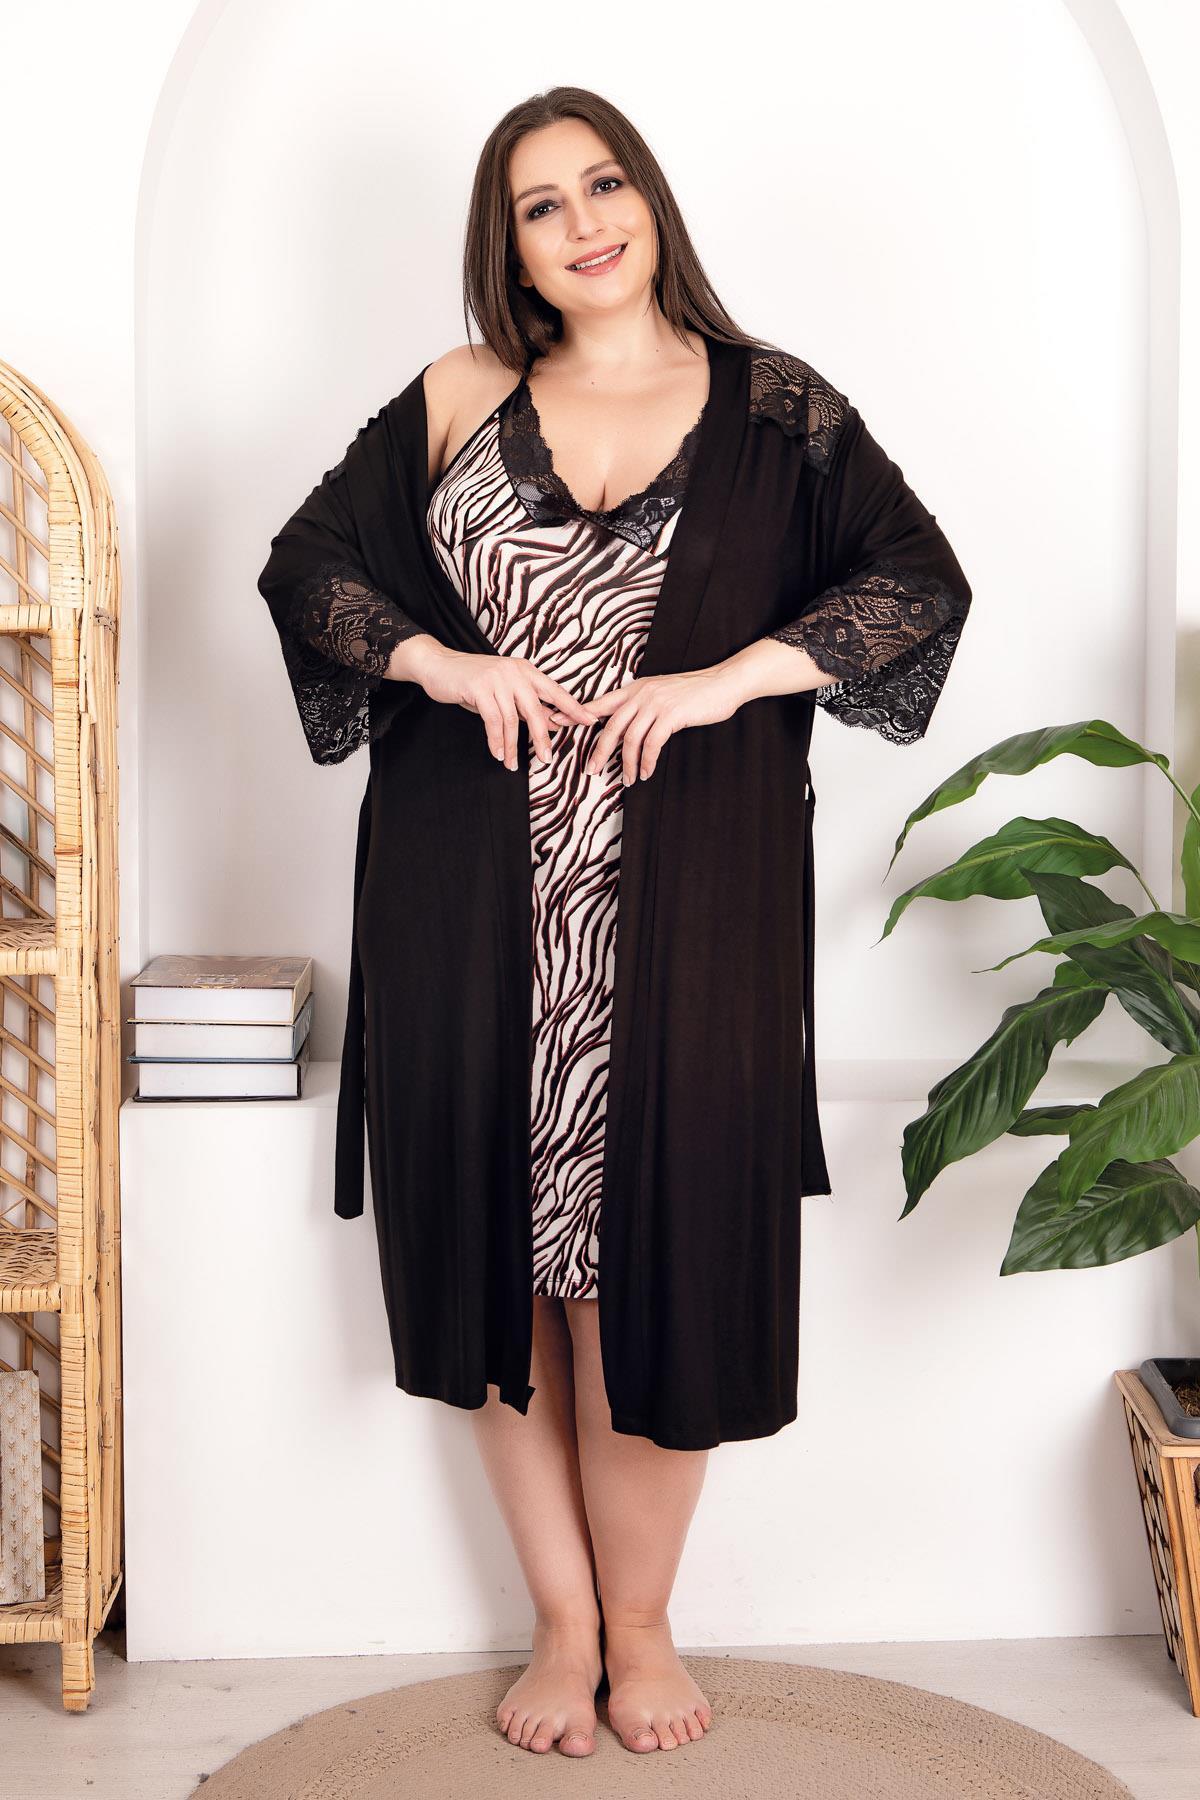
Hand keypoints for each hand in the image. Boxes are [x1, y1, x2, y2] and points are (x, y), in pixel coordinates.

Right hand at [404, 638, 600, 770]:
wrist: (438, 665)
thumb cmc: (473, 681)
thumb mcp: (504, 692)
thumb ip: (526, 706)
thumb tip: (553, 724)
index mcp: (525, 671)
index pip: (555, 691)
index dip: (573, 707)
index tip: (590, 721)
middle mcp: (515, 672)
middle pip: (536, 710)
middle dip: (542, 737)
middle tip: (547, 758)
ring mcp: (497, 678)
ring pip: (512, 720)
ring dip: (512, 746)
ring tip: (511, 763)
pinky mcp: (479, 687)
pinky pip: (493, 721)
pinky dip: (496, 740)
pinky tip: (497, 753)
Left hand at [582, 666, 743, 784]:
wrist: (723, 683)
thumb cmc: (695, 693)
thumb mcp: (663, 694)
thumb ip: (644, 706)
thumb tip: (629, 728)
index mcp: (636, 689)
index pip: (600, 703)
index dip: (577, 713)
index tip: (556, 721)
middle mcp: (641, 694)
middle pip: (610, 726)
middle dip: (599, 751)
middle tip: (592, 770)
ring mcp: (655, 703)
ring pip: (630, 739)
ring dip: (628, 763)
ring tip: (630, 779)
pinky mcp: (670, 715)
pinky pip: (651, 744)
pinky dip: (647, 762)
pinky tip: (647, 772)